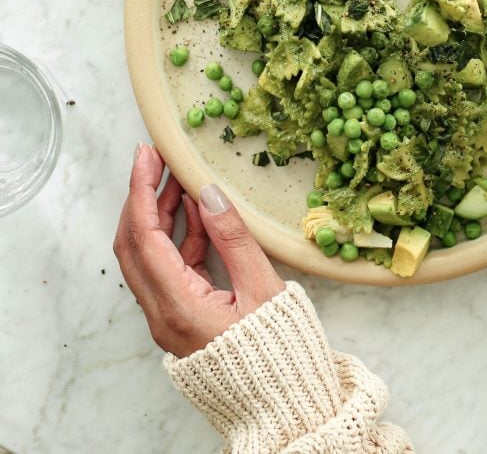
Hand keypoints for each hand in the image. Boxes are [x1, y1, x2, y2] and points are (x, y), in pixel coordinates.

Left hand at [114, 144, 284, 357]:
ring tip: (179, 179)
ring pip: (147, 256)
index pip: (144, 237)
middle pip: (133, 245)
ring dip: (159, 215)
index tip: (147, 156)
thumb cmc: (277, 350)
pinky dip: (176, 236)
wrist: (280, 401)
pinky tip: (196, 213)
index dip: (142, 191)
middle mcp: (161, 314)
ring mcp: (168, 317)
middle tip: (156, 160)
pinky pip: (167, 269)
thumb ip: (233, 237)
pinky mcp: (180, 317)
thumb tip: (208, 192)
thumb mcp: (262, 287)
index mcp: (177, 306)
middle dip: (141, 198)